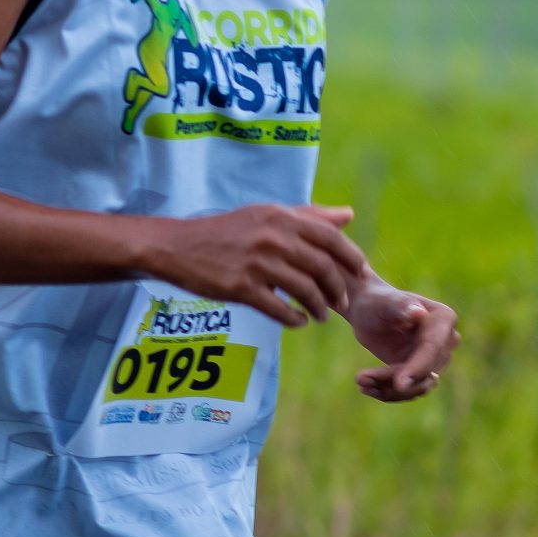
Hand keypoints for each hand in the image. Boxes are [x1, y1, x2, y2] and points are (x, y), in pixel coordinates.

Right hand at [146, 204, 366, 328]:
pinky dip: (294, 319)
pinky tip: (298, 322)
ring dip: (319, 307)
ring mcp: (257, 264)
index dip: (351, 258)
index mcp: (280, 217)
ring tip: (321, 316)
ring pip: (304, 290)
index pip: (330, 238)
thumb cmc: (227, 231)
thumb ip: (308, 216)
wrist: (177, 246)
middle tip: (341, 302)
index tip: (360, 274)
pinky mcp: (241, 288)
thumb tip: (348, 215)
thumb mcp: (266, 215)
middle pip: (322, 267)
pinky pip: (279, 309)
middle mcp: (272, 238)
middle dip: (337, 289)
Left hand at [343, 277, 459, 401]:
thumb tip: (417, 313)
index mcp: (444, 318)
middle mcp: (446, 341)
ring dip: (389, 390)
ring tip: (360, 382)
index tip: (399, 384)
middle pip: (425, 372)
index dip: (418, 368)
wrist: (368, 311)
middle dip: (393, 380)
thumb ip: (400, 307)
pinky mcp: (422, 372)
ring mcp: (436, 358)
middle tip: (360, 379)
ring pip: (418, 387)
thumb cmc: (377, 301)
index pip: (433, 349)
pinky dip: (387, 392)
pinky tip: (366, 388)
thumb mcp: (385, 303)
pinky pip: (409, 390)